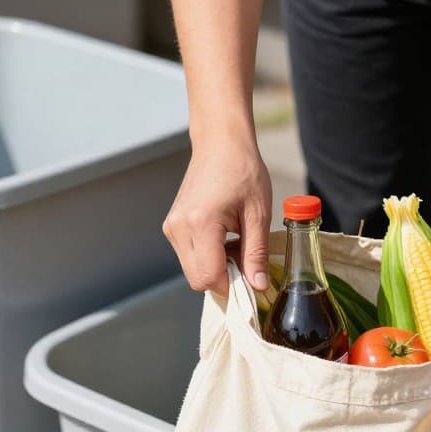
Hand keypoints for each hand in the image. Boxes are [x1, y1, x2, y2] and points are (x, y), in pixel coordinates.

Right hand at [163, 141, 272, 296]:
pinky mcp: (172, 226)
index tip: (253, 281)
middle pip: (198, 280)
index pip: (210, 277)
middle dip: (224, 280)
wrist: (220, 144)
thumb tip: (258, 287)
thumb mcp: (258, 214)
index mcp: (200, 223)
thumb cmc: (243, 172)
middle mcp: (179, 228)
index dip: (233, 287)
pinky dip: (207, 258)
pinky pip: (188, 257)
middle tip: (246, 262)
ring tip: (235, 245)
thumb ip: (256, 254)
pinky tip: (223, 240)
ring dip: (215, 269)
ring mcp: (171, 227)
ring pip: (192, 271)